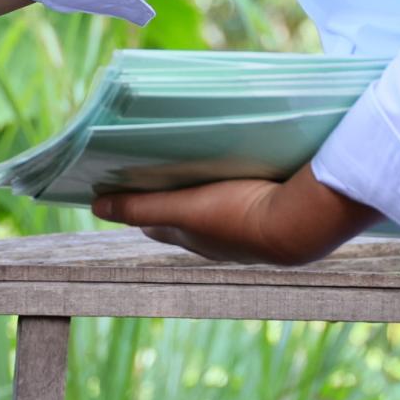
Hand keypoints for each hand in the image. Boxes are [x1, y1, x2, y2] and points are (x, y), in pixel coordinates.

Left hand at [92, 167, 378, 265]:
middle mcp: (216, 240)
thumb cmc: (239, 216)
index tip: (122, 183)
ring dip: (203, 188)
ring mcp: (245, 228)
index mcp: (193, 238)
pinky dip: (233, 184)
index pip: (153, 222)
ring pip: (214, 206)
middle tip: (157, 165)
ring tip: (196, 160)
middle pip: (182, 214)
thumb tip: (95, 206)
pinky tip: (238, 164)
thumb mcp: (184, 209)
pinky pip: (244, 197)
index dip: (137, 204)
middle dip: (167, 194)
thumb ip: (141, 207)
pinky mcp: (270, 212)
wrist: (303, 223)